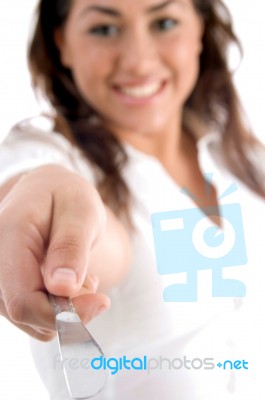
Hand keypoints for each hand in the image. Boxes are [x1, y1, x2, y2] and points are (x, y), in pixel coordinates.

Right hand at [0, 165, 110, 340]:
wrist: (49, 191)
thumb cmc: (66, 197)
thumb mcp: (80, 212)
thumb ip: (71, 247)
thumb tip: (62, 287)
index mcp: (10, 235)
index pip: (23, 298)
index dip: (62, 312)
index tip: (100, 301)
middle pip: (25, 312)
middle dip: (67, 309)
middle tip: (93, 282)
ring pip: (28, 317)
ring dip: (62, 306)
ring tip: (78, 272)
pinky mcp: (6, 285)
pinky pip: (30, 312)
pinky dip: (54, 305)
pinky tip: (65, 280)